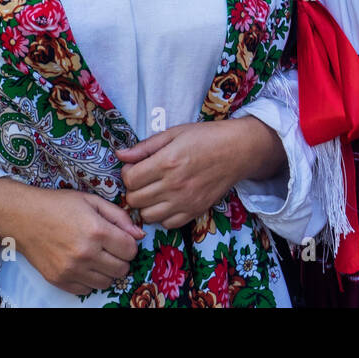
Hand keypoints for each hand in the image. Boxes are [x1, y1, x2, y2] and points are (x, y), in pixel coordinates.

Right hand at [0, 179, 143, 294]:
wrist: (23, 217)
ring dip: (107, 271)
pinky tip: (84, 265)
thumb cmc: (59, 205)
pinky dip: (90, 280)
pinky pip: (86, 289)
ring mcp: (71, 270)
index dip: (130, 244)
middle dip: (122, 259)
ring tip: (98, 256)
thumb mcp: (92, 201)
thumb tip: (139, 235)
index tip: (121, 239)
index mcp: (97, 231)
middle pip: (122, 269)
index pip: (131, 250)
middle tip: (111, 248)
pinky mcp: (59, 280)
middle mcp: (85, 254)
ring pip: (107, 282)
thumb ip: (120, 217)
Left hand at [116, 119, 283, 228]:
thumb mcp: (174, 133)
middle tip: (143, 180)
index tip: (135, 167)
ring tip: (155, 192)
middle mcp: (174, 185)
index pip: (130, 179)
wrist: (238, 150)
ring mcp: (185, 201)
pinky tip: (168, 202)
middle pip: (135, 200)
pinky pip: (167, 224)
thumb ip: (146, 146)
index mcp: (167, 162)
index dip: (128, 173)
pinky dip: (163, 215)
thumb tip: (120, 155)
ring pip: (147, 216)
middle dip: (134, 189)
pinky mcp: (195, 211)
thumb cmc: (206, 137)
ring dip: (146, 205)